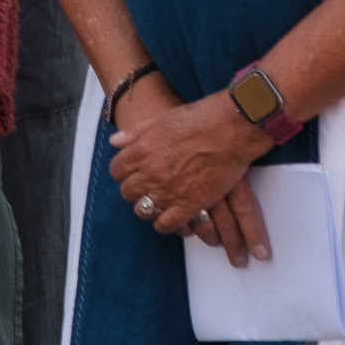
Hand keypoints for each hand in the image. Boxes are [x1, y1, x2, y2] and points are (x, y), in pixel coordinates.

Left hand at [108, 83, 270, 263]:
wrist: (230, 130)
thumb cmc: (198, 119)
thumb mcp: (160, 119)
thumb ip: (135, 133)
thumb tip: (115, 142)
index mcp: (141, 151)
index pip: (117, 171)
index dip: (123, 173)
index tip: (131, 173)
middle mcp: (151, 173)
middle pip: (128, 192)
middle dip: (135, 190)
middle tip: (146, 187)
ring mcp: (169, 191)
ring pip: (144, 211)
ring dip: (148, 208)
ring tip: (158, 202)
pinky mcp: (189, 205)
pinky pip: (166, 224)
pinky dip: (166, 223)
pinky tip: (172, 216)